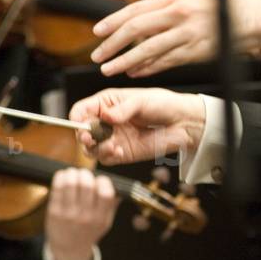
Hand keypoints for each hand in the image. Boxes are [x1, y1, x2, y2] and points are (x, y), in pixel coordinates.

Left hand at [45, 168, 119, 259]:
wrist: (69, 249)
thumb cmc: (88, 232)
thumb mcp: (106, 222)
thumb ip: (112, 205)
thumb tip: (120, 188)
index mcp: (100, 218)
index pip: (106, 193)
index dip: (103, 181)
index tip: (99, 180)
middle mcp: (85, 216)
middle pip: (86, 185)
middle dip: (85, 174)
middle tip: (84, 174)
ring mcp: (68, 214)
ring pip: (70, 183)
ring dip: (72, 173)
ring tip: (73, 173)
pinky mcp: (54, 212)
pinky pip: (57, 189)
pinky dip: (60, 178)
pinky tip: (63, 177)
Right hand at [69, 87, 205, 165]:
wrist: (182, 123)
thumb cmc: (163, 105)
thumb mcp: (142, 101)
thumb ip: (123, 109)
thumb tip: (107, 116)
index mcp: (106, 103)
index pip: (81, 110)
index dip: (77, 117)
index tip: (81, 123)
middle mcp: (105, 121)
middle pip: (81, 131)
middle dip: (82, 135)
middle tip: (89, 138)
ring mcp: (112, 138)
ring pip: (90, 148)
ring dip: (95, 148)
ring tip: (110, 146)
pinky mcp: (121, 153)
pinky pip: (105, 158)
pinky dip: (107, 156)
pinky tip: (118, 150)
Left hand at [89, 0, 260, 77]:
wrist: (254, 17)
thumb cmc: (224, 4)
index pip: (136, 9)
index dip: (113, 21)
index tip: (96, 31)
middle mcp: (179, 13)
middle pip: (137, 29)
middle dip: (113, 44)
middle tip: (97, 55)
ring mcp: (188, 33)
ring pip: (149, 49)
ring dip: (126, 61)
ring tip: (109, 70)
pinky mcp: (198, 51)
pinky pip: (167, 61)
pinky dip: (149, 68)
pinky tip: (135, 73)